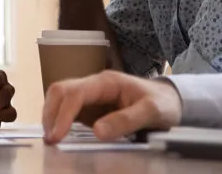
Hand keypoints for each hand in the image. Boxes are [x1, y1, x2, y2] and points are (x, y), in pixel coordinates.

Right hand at [41, 70, 181, 143]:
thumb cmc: (163, 103)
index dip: (63, 114)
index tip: (57, 135)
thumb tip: (97, 131)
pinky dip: (59, 120)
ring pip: (60, 98)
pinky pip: (68, 110)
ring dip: (51, 116)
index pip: (75, 93)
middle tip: (50, 139)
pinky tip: (60, 134)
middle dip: (50, 113)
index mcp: (107, 82)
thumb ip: (126, 120)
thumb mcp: (151, 112)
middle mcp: (94, 85)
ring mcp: (91, 95)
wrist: (171, 100)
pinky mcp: (91, 107)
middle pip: (60, 91)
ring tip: (52, 138)